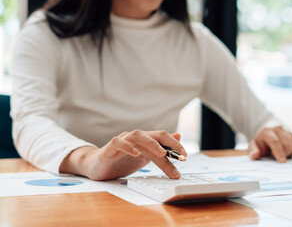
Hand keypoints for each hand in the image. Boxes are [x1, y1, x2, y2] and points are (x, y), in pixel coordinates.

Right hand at [60, 130, 186, 179]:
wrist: (97, 166)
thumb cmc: (122, 161)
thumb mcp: (145, 158)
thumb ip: (161, 150)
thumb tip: (178, 137)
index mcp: (146, 141)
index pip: (164, 138)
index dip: (175, 146)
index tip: (185, 157)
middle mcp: (135, 138)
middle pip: (154, 134)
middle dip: (169, 144)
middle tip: (179, 156)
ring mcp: (123, 141)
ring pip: (138, 135)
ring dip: (151, 143)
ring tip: (161, 153)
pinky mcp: (109, 148)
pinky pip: (118, 142)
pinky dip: (127, 146)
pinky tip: (136, 154)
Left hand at [248, 126, 291, 161]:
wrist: (266, 135)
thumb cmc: (260, 143)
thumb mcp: (253, 147)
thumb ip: (253, 151)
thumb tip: (255, 155)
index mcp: (266, 131)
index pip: (274, 141)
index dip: (279, 152)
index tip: (282, 161)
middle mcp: (278, 129)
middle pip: (286, 144)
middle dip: (283, 154)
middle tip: (274, 156)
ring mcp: (287, 132)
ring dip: (287, 153)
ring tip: (278, 153)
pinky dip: (291, 152)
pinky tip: (284, 152)